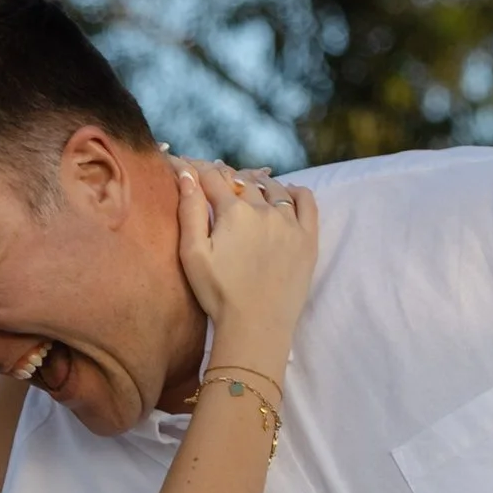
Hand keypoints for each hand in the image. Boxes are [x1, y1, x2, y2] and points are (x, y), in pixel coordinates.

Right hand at [174, 162, 315, 358]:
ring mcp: (289, 223)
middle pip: (242, 181)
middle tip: (214, 182)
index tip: (184, 166)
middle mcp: (264, 210)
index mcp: (233, 212)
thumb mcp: (193, 254)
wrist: (257, 326)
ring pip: (273, 188)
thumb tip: (187, 174)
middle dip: (224, 178)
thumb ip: (189, 211)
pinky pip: (306, 202)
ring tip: (248, 188)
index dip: (194, 170)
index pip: (211, 178)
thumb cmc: (219, 294)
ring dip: (257, 183)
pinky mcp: (308, 239)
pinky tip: (287, 193)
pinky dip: (295, 192)